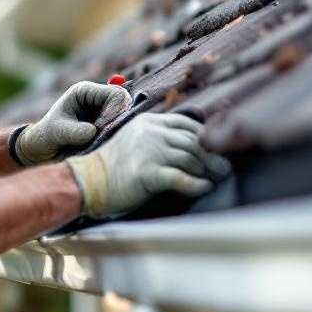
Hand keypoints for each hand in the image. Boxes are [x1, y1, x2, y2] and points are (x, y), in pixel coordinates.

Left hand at [12, 81, 131, 165]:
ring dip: (114, 128)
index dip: (114, 112)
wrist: (42, 146)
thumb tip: (94, 132)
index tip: (101, 129)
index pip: (114, 94)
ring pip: (122, 115)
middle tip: (101, 134)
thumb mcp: (58, 133)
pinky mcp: (103, 121)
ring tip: (94, 139)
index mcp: (84, 91)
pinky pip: (117, 125)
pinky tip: (96, 140)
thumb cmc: (46, 136)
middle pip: (123, 102)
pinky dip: (112, 133)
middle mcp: (95, 97)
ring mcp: (100, 109)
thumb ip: (75, 132)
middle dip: (117, 119)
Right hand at [66, 113, 230, 216]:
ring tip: (217, 178)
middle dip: (212, 156)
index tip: (216, 148)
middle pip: (193, 141)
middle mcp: (151, 133)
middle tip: (224, 168)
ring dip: (208, 170)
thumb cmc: (113, 166)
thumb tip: (190, 148)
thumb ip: (157, 138)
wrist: (87, 181)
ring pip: (191, 158)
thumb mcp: (135, 142)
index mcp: (148, 122)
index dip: (204, 136)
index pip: (186, 124)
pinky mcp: (148, 173)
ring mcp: (149, 151)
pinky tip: (205, 189)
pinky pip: (182, 178)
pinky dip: (197, 185)